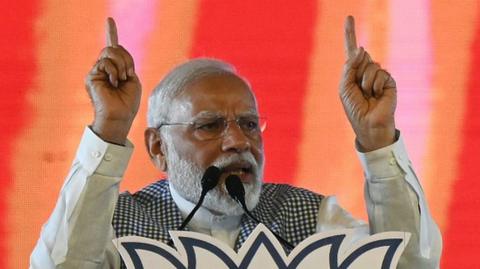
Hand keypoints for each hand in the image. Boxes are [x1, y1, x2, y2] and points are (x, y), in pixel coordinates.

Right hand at [85, 17, 141, 144]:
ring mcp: (97, 72)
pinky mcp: (92, 75)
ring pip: (110, 51)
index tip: (110, 20)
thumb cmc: (128, 102)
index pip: (113, 49)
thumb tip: (116, 47)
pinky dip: (114, 71)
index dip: (111, 33)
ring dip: (121, 64)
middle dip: (126, 58)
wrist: (120, 116)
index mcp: (115, 70)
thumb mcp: (132, 79)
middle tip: (128, 75)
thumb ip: (126, 63)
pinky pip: (105, 62)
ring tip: (122, 79)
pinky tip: (114, 82)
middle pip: (115, 47)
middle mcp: (104, 69)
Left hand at [339, 16, 395, 151]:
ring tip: (368, 96)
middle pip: (360, 57)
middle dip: (357, 72)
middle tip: (360, 90)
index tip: (348, 18)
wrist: (369, 124)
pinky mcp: (389, 81)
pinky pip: (381, 73)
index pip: (351, 50)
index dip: (350, 34)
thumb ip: (349, 67)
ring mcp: (378, 75)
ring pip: (370, 65)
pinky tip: (377, 96)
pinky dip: (375, 86)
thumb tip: (363, 49)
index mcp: (353, 72)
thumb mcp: (345, 87)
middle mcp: (366, 71)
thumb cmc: (354, 109)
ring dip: (365, 82)